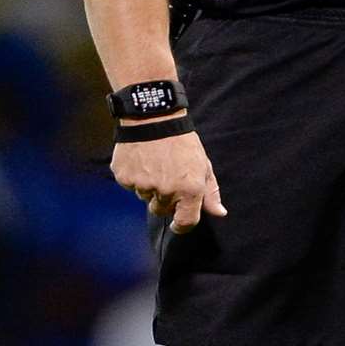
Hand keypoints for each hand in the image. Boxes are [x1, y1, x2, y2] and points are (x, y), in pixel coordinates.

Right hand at [110, 122, 228, 233]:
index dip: (182, 226)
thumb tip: (219, 213)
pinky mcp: (125, 178)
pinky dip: (135, 178)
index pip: (186, 222)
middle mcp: (166, 191)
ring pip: (145, 198)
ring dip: (150, 187)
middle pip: (162, 211)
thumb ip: (210, 192)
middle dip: (165, 200)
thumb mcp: (203, 165)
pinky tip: (142, 161)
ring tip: (155, 164)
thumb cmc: (182, 143)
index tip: (179, 224)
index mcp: (189, 189)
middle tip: (168, 176)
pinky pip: (131, 187)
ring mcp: (143, 185)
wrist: (153, 119)